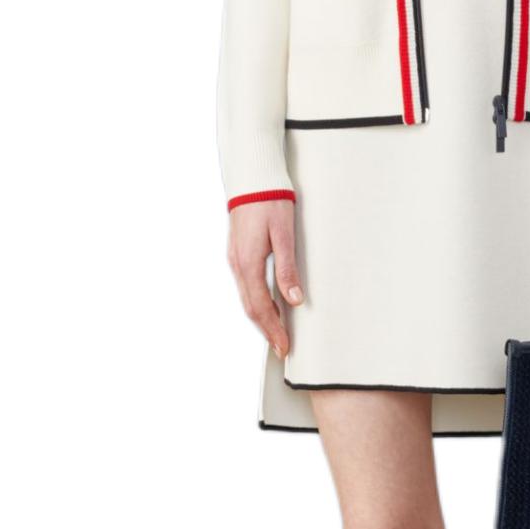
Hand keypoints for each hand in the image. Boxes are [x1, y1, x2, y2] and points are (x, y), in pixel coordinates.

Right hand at [228, 200, 301, 356]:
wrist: (253, 180)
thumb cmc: (271, 203)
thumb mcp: (284, 235)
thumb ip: (288, 268)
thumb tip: (294, 300)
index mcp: (249, 263)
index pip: (261, 307)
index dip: (273, 330)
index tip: (284, 346)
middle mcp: (238, 265)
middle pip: (251, 308)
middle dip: (267, 330)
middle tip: (281, 348)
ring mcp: (235, 260)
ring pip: (247, 298)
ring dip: (262, 318)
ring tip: (277, 333)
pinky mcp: (238, 254)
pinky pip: (246, 286)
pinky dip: (257, 302)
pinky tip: (270, 305)